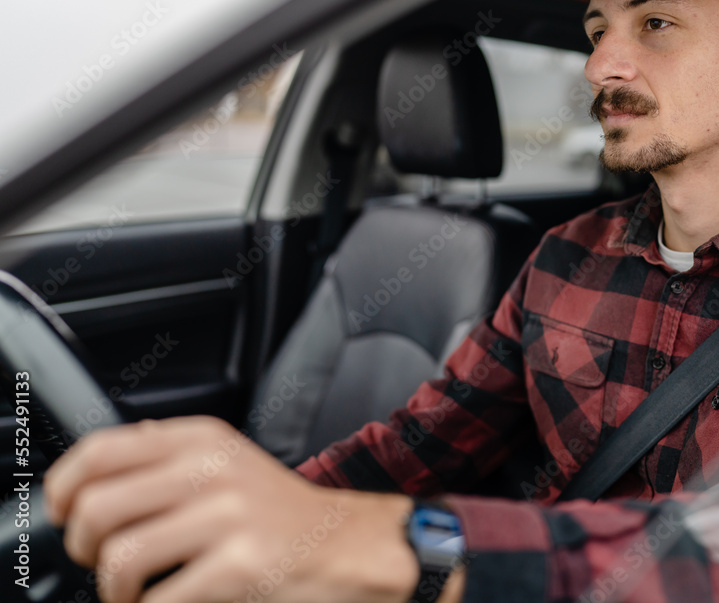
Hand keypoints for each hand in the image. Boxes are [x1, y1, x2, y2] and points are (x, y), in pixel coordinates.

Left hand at [44, 416, 424, 602]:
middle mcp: (213, 468)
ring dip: (115, 592)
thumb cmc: (282, 513)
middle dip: (86, 551)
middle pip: (96, 509)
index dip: (63, 490)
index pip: (99, 451)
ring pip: (118, 559)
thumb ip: (170, 456)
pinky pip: (160, 601)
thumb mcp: (230, 461)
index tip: (65, 516)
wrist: (349, 546)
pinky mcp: (241, 565)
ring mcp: (228, 516)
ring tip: (136, 594)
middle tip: (104, 564)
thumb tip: (95, 466)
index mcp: (202, 439)